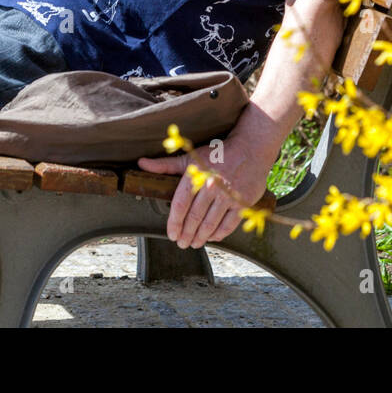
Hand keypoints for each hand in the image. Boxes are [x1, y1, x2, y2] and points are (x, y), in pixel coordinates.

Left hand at [136, 146, 271, 248]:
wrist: (250, 148)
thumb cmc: (218, 154)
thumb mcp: (190, 157)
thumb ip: (165, 165)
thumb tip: (141, 163)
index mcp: (196, 175)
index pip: (180, 205)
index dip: (174, 223)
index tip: (171, 234)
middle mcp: (212, 186)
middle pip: (194, 218)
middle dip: (186, 234)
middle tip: (181, 243)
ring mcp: (228, 195)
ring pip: (210, 224)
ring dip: (200, 237)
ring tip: (194, 243)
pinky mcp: (243, 202)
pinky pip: (228, 224)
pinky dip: (219, 234)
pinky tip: (212, 237)